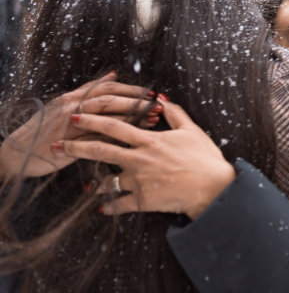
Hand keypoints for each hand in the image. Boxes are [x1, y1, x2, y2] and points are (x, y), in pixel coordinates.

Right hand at [0, 72, 159, 177]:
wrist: (15, 153)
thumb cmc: (43, 131)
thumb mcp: (64, 106)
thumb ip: (89, 90)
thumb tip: (113, 74)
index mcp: (72, 96)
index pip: (108, 87)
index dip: (131, 89)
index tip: (152, 92)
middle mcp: (71, 105)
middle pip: (111, 98)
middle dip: (137, 100)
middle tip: (159, 103)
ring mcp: (69, 122)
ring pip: (107, 114)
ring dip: (133, 115)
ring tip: (154, 117)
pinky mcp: (69, 141)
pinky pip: (98, 135)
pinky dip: (118, 133)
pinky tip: (136, 135)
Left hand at [54, 97, 235, 219]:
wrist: (212, 188)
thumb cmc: (205, 158)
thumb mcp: (192, 130)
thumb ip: (175, 113)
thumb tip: (162, 99)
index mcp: (150, 140)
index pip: (115, 126)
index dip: (93, 119)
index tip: (76, 115)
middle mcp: (139, 159)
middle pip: (101, 150)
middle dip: (76, 146)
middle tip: (58, 144)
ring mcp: (139, 181)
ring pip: (107, 181)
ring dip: (93, 183)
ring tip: (83, 185)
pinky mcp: (143, 200)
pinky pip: (119, 204)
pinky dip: (109, 207)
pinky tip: (101, 209)